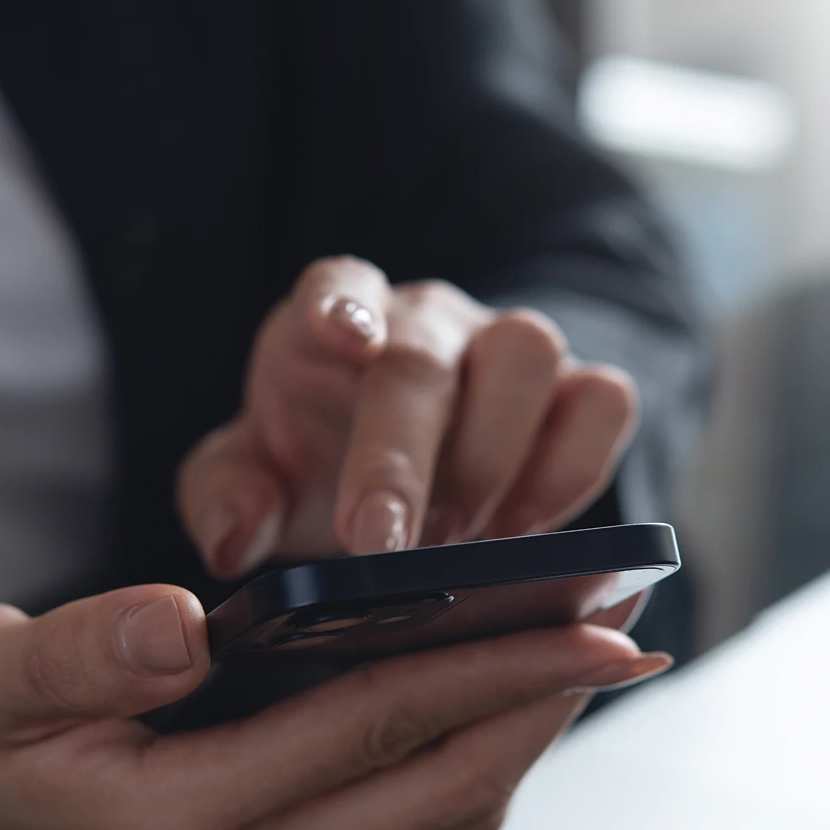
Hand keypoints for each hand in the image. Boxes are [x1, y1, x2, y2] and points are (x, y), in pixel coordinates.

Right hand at [0, 586, 667, 829]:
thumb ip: (78, 654)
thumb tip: (183, 624)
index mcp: (180, 822)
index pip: (374, 728)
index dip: (491, 667)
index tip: (586, 621)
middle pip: (440, 788)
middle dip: (542, 706)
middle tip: (620, 631)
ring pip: (439, 812)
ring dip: (520, 733)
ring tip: (577, 654)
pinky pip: (407, 814)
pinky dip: (467, 750)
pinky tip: (491, 693)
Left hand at [178, 257, 637, 577]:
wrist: (403, 477)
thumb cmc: (321, 467)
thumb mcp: (253, 485)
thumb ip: (225, 499)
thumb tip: (233, 536)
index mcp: (334, 323)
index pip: (337, 284)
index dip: (339, 306)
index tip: (340, 338)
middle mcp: (425, 321)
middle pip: (426, 354)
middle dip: (406, 454)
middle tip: (385, 545)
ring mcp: (504, 347)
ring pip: (528, 354)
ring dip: (494, 459)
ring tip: (456, 542)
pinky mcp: (574, 389)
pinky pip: (603, 402)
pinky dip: (572, 468)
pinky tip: (523, 528)